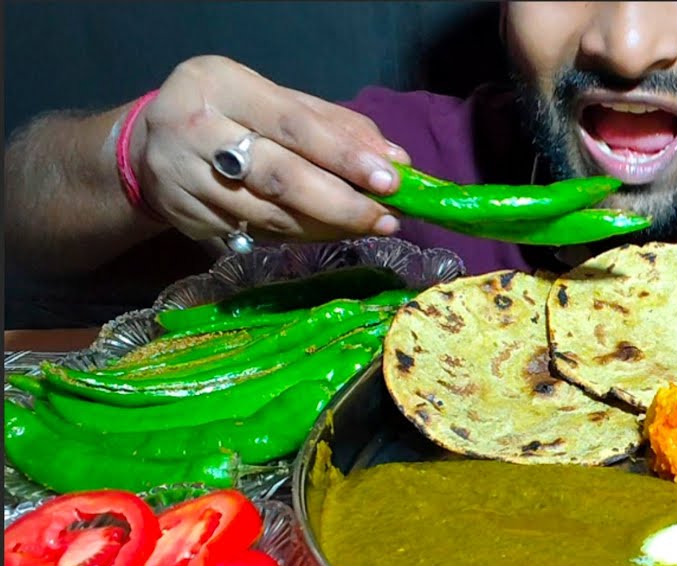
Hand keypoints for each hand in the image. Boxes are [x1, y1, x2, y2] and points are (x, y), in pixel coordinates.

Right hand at [131, 55, 408, 243]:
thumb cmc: (230, 114)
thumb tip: (395, 158)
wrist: (147, 145)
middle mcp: (195, 130)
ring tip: (368, 227)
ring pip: (270, 215)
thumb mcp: (275, 100)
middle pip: (280, 178)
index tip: (390, 179)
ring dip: (327, 227)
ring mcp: (185, 180)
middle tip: (386, 218)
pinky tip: (326, 232)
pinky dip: (299, 236)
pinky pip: (257, 234)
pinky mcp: (187, 219)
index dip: (345, 156)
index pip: (294, 125)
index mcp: (221, 86)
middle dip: (342, 203)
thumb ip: (335, 124)